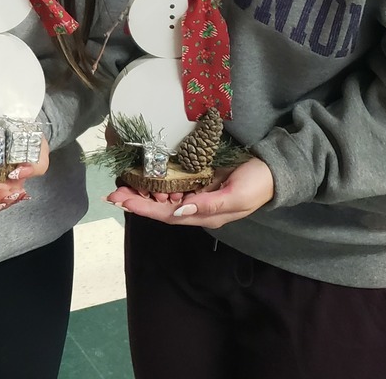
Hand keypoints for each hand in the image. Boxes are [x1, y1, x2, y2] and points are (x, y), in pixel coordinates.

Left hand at [106, 156, 273, 228]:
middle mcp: (197, 206)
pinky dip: (157, 181)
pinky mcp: (199, 179)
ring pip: (164, 196)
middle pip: (160, 207)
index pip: (167, 215)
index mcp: (205, 214)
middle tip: (112, 192)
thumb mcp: (236, 196)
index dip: (143, 209)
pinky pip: (173, 183)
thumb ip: (209, 204)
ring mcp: (197, 192)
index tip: (121, 201)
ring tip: (122, 184)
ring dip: (143, 191)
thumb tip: (180, 211)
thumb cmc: (257, 184)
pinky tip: (144, 176)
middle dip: (136, 200)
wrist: (273, 169)